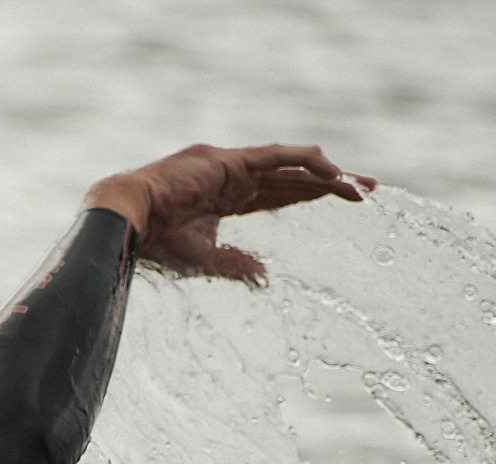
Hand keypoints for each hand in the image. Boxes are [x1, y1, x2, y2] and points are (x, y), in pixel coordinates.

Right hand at [85, 144, 375, 283]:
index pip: (282, 193)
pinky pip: (279, 157)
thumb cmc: (155, 242)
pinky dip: (307, 162)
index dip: (312, 195)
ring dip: (329, 174)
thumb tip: (265, 276)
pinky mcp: (231, 160)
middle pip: (294, 177)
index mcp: (229, 196)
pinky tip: (333, 173)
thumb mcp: (206, 258)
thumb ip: (237, 263)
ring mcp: (234, 165)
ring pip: (293, 165)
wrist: (127, 221)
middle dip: (332, 183)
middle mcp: (236, 175)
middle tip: (368, 189)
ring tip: (360, 186)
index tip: (347, 200)